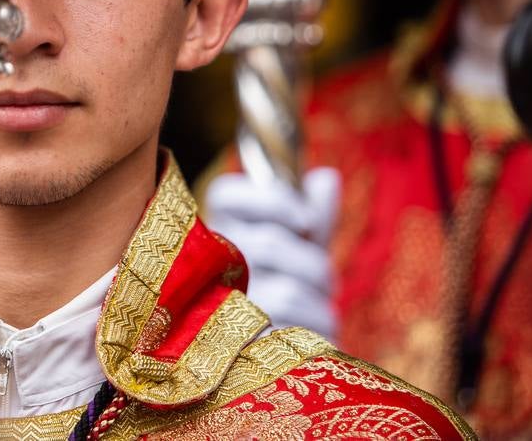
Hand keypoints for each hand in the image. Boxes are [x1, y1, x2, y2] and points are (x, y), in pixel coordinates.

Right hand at [203, 167, 340, 337]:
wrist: (272, 352)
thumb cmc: (284, 286)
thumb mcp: (297, 246)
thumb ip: (311, 214)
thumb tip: (325, 178)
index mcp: (214, 228)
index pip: (227, 195)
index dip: (272, 201)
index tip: (305, 220)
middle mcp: (206, 265)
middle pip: (270, 244)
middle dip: (313, 264)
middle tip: (324, 280)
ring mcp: (218, 308)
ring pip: (285, 291)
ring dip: (319, 302)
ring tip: (317, 309)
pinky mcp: (239, 345)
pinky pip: (292, 330)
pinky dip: (317, 328)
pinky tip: (314, 334)